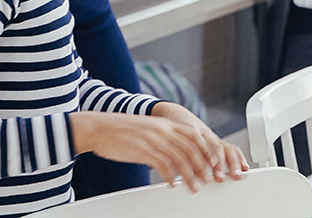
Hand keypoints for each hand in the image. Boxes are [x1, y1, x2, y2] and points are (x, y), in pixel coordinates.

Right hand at [70, 108, 236, 191]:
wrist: (99, 128)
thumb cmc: (121, 131)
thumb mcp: (146, 129)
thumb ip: (162, 136)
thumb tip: (175, 152)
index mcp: (164, 123)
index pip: (193, 135)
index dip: (206, 149)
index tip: (212, 163)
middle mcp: (162, 129)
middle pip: (191, 148)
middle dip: (202, 166)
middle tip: (207, 179)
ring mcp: (154, 139)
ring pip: (180, 159)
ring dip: (190, 176)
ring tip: (194, 187)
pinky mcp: (144, 150)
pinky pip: (163, 166)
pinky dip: (171, 177)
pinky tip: (173, 184)